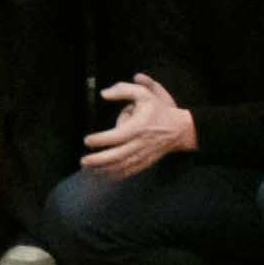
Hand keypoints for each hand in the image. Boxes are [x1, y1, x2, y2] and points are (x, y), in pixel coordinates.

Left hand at [79, 76, 199, 179]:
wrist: (180, 129)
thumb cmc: (158, 110)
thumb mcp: (144, 93)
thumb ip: (123, 90)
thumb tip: (104, 94)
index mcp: (138, 127)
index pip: (117, 136)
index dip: (101, 140)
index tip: (87, 141)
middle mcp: (140, 143)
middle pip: (117, 155)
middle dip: (99, 160)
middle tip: (83, 161)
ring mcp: (143, 155)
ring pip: (122, 166)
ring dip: (104, 169)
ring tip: (88, 169)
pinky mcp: (145, 162)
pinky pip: (129, 171)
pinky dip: (116, 175)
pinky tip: (103, 175)